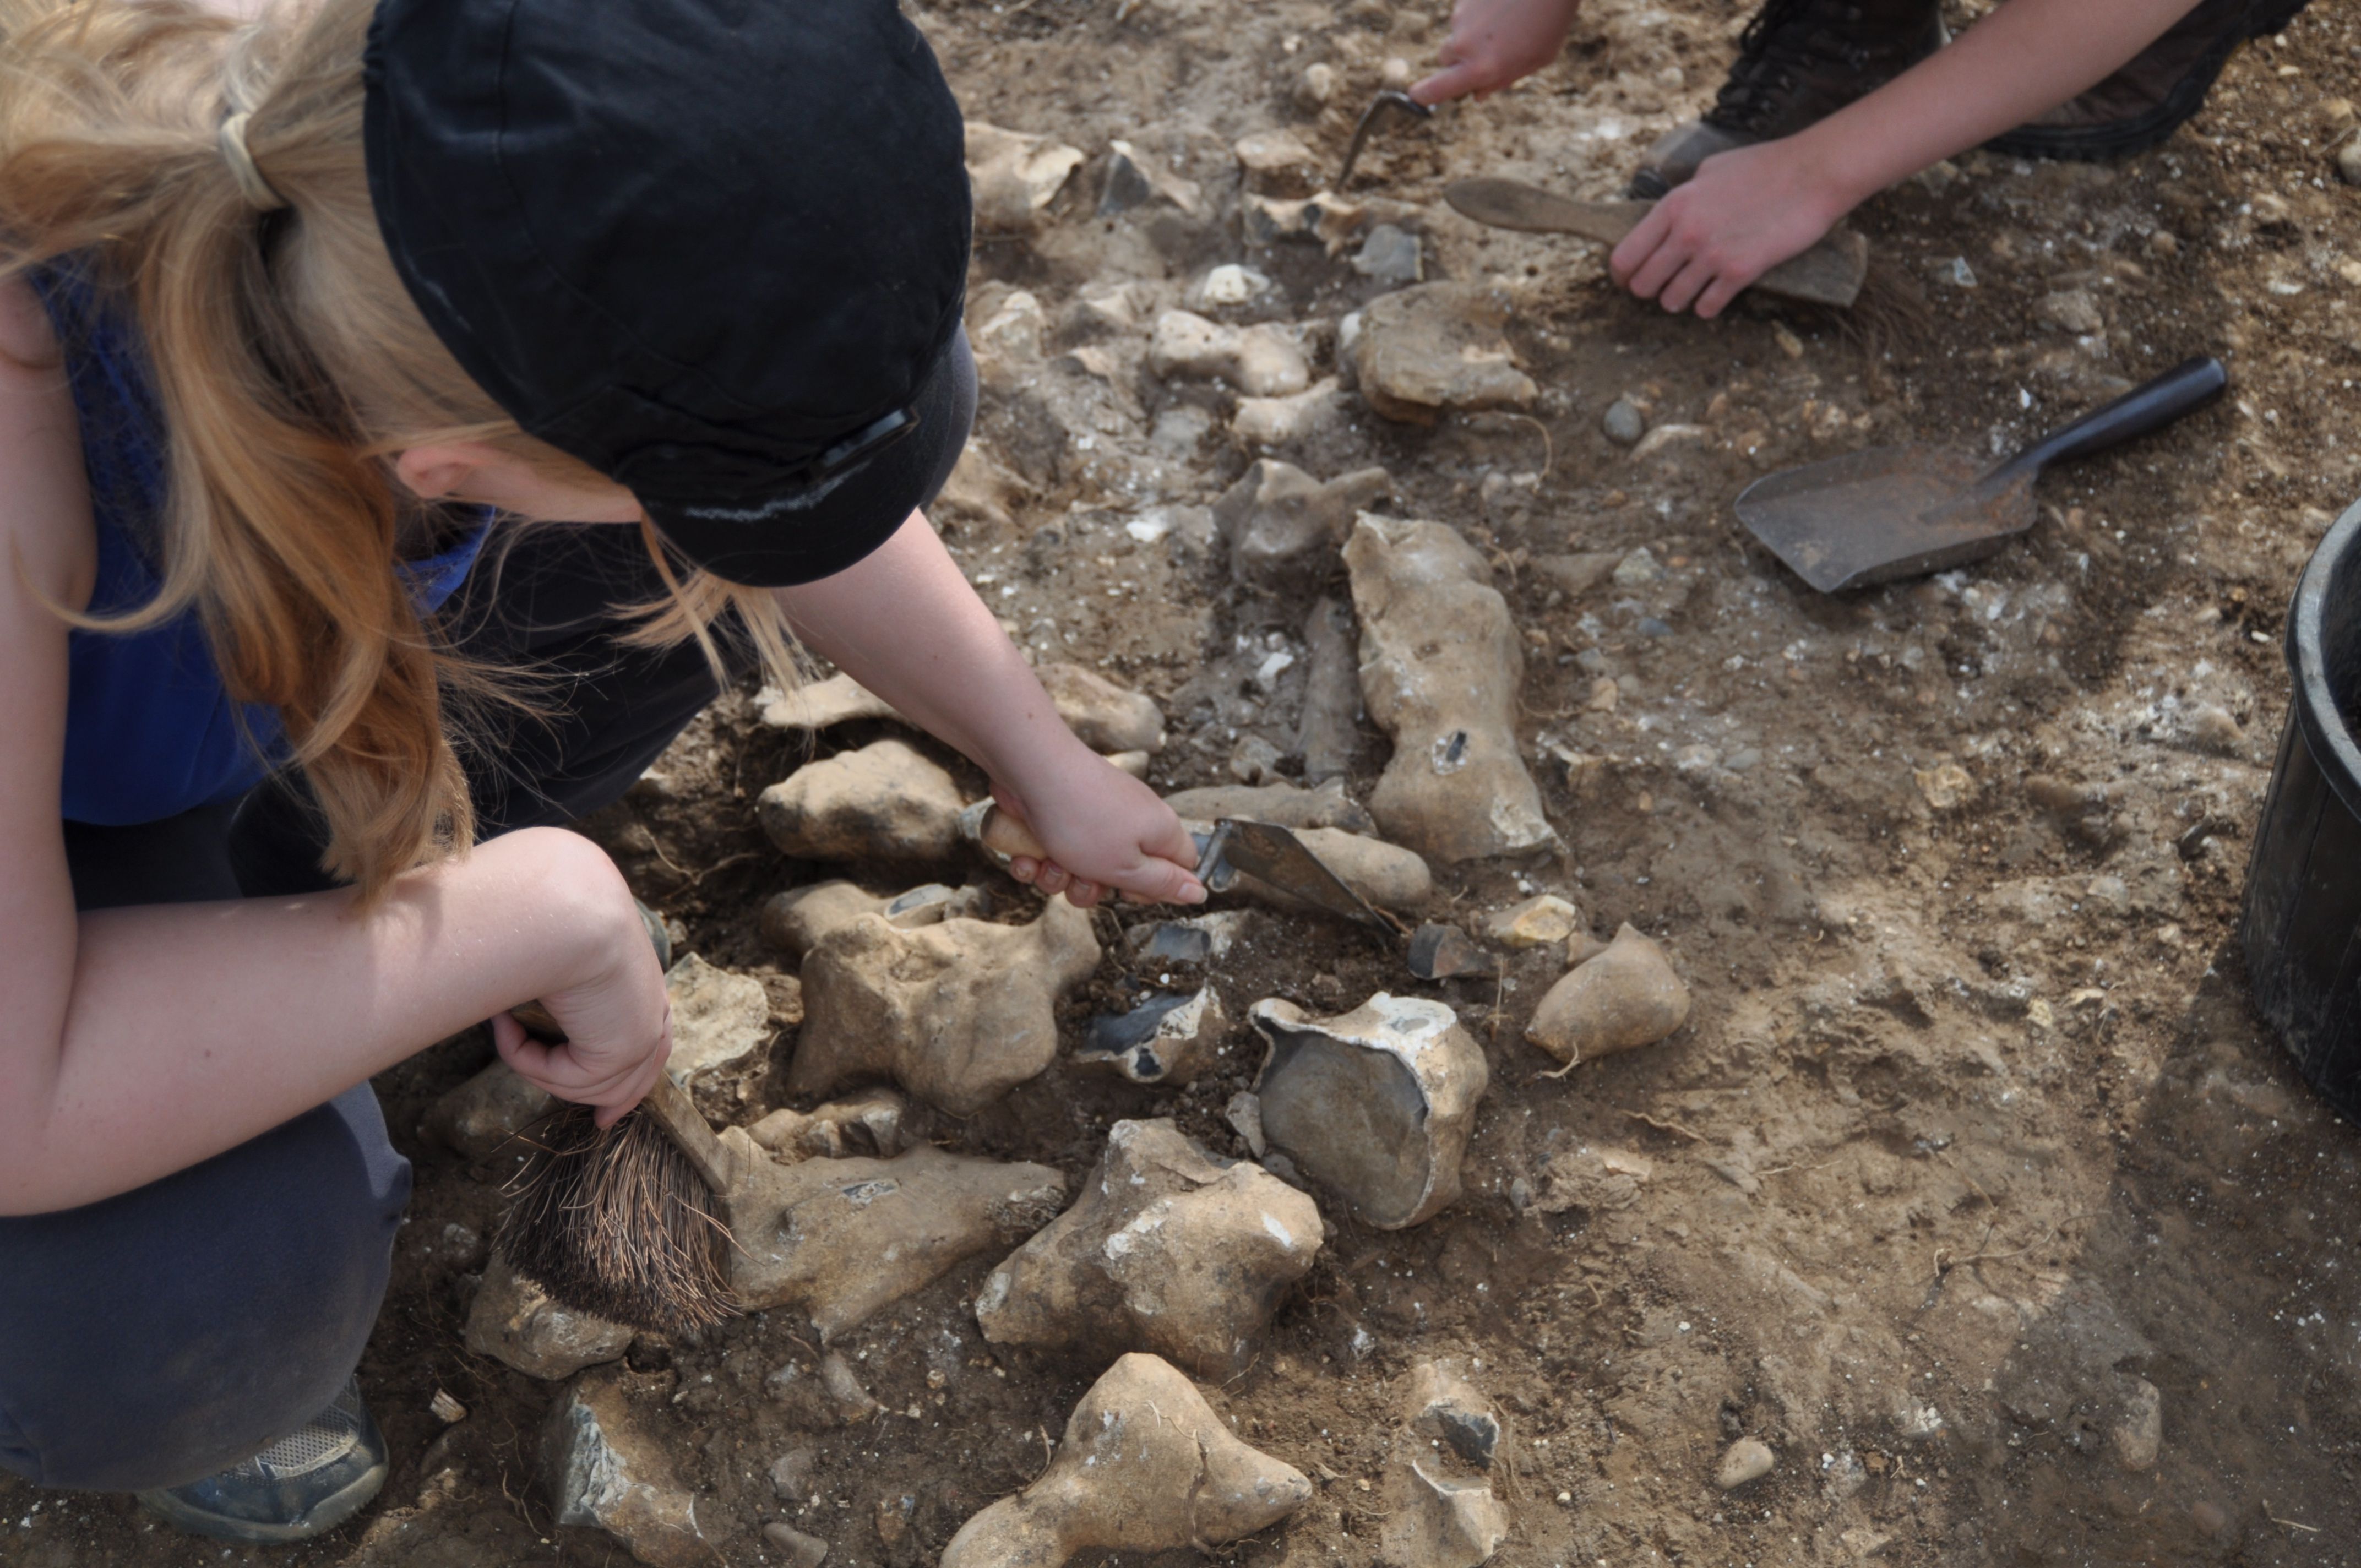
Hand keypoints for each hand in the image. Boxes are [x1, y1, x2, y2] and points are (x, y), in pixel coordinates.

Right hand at [490, 865, 673, 1126]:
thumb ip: (551, 980)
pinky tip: (506, 1021)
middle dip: (616, 1101)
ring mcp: (643, 1031)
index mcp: (641, 981)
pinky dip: (526, 1059)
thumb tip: (515, 997)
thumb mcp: (552, 949)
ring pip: (590, 1085)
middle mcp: (650, 1007)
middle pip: (638, 1075)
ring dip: (538, 1065)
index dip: (633, 1075)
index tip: (611, 1109)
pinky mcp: (624, 1049)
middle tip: (601, 1122)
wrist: (562, 902)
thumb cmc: (544, 912)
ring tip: (504, 1022)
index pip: (653, 1039)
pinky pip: (566, 1079)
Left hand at [989, 752, 1204, 909]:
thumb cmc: (1081, 819)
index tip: (1128, 892)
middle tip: (1082, 878)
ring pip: (1082, 868)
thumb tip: (1200, 894)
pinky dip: (1038, 858)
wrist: (1031, 769)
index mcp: (1159, 830)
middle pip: (1123, 874)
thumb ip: (1163, 884)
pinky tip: (1025, 854)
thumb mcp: (1126, 866)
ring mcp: (1095, 814)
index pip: (1180, 866)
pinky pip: (1054, 850)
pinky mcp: (1062, 812)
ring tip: (1048, 861)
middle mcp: (1131, 820)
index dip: (1156, 887)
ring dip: (1060, 876)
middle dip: (1094, 888)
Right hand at [1412, 0, 1581, 103]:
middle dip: (1459, 58)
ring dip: (1475, 31)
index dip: (1424, 95)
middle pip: (1445, 58)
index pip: (1437, 89)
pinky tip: (1506, 4)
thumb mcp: (1535, 60)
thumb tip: (1476, 94)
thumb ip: (1502, 80)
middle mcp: (1465, 44)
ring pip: (1458, 31)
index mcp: (1481, 69)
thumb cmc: (1551, 22)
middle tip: (1488, 50)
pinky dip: (1481, 10)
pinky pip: (1466, 9)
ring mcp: (1462, 16)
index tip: (1418, 96)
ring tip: (1508, 20)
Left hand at [1609, 139, 1854, 318]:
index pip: (1625, 256)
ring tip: (1692, 291)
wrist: (1812, 173)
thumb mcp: (1710, 170)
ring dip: (1679, 299)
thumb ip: (1684, 197)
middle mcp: (1686, 233)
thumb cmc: (1764, 166)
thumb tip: (1669, 217)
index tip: (1629, 279)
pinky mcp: (1740, 272)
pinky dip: (1708, 306)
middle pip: (1643, 285)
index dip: (1622, 274)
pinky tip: (1716, 295)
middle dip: (1650, 289)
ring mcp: (1712, 255)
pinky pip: (1706, 307)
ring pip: (1671, 301)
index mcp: (1673, 205)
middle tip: (1663, 287)